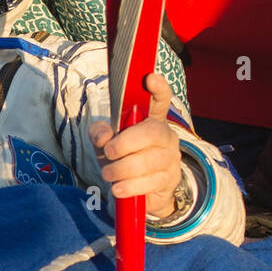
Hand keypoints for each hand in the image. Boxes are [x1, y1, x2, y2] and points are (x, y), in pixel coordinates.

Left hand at [88, 72, 180, 217]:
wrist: (141, 192)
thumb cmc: (124, 158)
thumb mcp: (106, 143)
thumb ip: (100, 133)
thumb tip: (103, 137)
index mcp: (151, 120)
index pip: (160, 100)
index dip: (158, 89)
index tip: (150, 79)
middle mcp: (166, 136)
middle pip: (152, 133)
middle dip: (127, 143)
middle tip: (109, 153)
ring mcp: (170, 158)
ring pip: (150, 160)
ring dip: (123, 169)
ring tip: (108, 174)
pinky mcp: (169, 180)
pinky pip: (150, 182)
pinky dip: (130, 186)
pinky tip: (118, 189)